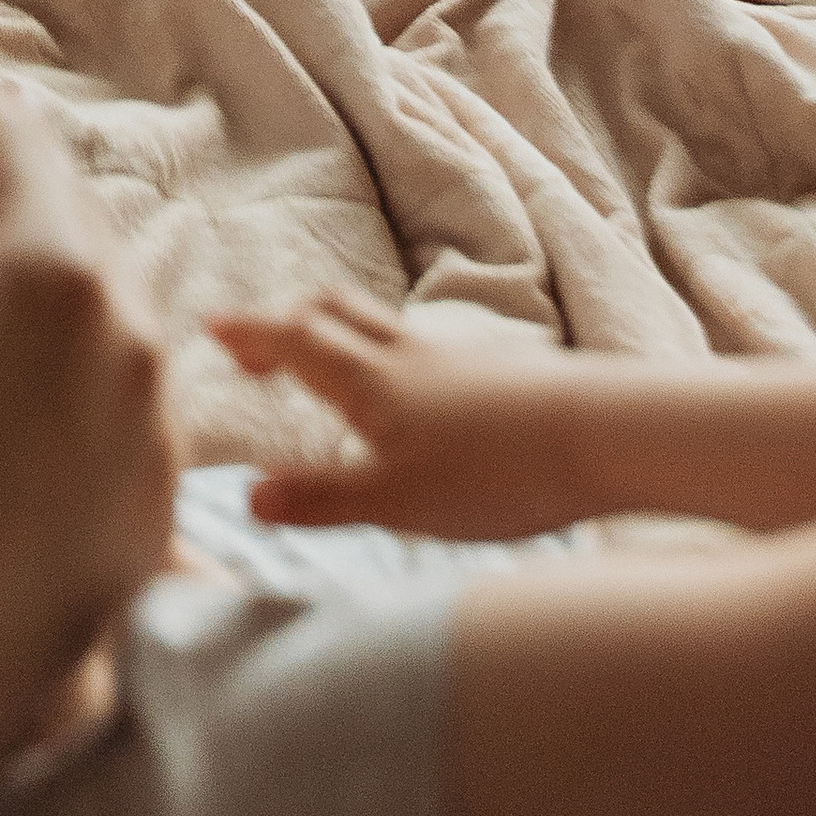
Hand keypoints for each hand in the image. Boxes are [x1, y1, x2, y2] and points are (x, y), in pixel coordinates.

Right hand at [0, 71, 176, 737]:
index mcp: (56, 267)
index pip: (17, 141)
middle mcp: (132, 334)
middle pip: (74, 219)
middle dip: (17, 182)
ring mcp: (156, 429)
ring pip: (105, 308)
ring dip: (51, 275)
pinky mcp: (153, 511)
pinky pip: (118, 396)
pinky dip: (71, 364)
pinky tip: (23, 385)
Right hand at [215, 290, 587, 538]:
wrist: (603, 436)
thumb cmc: (497, 471)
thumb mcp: (397, 502)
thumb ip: (322, 499)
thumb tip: (247, 496)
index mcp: (370, 380)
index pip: (294, 340)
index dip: (250, 333)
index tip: (212, 325)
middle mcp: (404, 356)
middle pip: (331, 313)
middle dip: (284, 323)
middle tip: (254, 350)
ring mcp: (451, 361)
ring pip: (375, 326)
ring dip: (333, 332)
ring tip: (319, 366)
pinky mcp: (491, 375)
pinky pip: (415, 349)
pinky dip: (381, 356)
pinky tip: (401, 398)